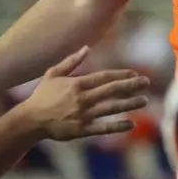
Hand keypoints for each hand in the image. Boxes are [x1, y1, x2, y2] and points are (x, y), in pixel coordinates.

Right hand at [19, 46, 150, 140]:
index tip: (135, 73)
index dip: (121, 75)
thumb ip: (71, 61)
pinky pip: (103, 128)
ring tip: (144, 100)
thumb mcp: (53, 74)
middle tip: (146, 82)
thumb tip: (86, 48)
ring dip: (129, 104)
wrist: (31, 120)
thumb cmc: (42, 96)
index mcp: (77, 84)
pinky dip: (118, 126)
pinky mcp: (82, 130)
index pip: (104, 77)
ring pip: (111, 108)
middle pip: (112, 90)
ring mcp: (83, 115)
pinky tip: (131, 123)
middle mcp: (83, 98)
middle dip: (131, 86)